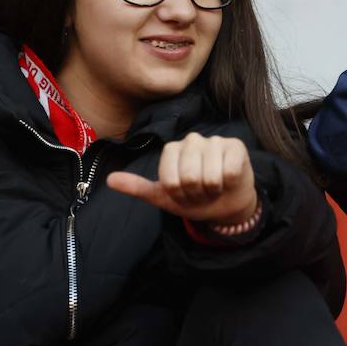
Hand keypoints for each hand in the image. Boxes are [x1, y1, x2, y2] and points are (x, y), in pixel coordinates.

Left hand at [107, 132, 257, 226]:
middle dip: (196, 194)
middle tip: (201, 192)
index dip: (178, 194)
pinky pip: (228, 172)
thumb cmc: (195, 198)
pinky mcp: (236, 147)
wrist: (225, 205)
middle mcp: (192, 140)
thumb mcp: (164, 197)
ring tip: (214, 188)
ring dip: (213, 191)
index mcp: (172, 149)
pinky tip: (228, 181)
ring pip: (210, 177)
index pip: (170, 179)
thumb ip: (138, 187)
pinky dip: (228, 184)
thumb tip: (110, 180)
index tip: (184, 194)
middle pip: (189, 177)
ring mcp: (215, 141)